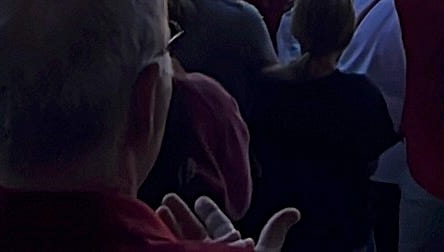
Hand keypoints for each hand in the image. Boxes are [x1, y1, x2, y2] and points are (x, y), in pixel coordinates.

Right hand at [158, 193, 297, 248]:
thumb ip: (273, 236)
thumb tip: (294, 212)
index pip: (220, 228)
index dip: (209, 212)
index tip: (198, 199)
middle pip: (195, 234)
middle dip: (181, 215)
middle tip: (167, 198)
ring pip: (178, 245)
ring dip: (166, 227)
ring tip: (156, 210)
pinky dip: (159, 245)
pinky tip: (149, 233)